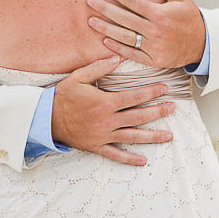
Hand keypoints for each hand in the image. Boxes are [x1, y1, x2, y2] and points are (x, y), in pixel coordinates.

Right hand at [51, 56, 174, 165]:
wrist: (45, 118)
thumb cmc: (63, 96)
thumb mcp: (79, 76)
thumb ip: (100, 66)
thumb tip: (118, 56)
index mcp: (105, 102)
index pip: (135, 96)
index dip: (151, 92)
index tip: (165, 89)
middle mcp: (108, 120)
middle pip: (139, 116)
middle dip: (158, 112)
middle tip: (173, 108)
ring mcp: (103, 135)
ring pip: (132, 137)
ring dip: (152, 136)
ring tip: (168, 135)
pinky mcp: (97, 146)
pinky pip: (115, 155)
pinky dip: (129, 159)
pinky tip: (143, 161)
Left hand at [86, 0, 205, 68]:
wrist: (202, 44)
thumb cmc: (190, 18)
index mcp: (160, 13)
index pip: (132, 1)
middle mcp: (155, 30)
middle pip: (124, 18)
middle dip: (105, 8)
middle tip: (89, 1)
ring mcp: (153, 46)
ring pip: (124, 36)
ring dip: (106, 29)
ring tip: (91, 21)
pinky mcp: (153, 59)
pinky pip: (132, 53)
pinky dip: (117, 48)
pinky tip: (105, 41)